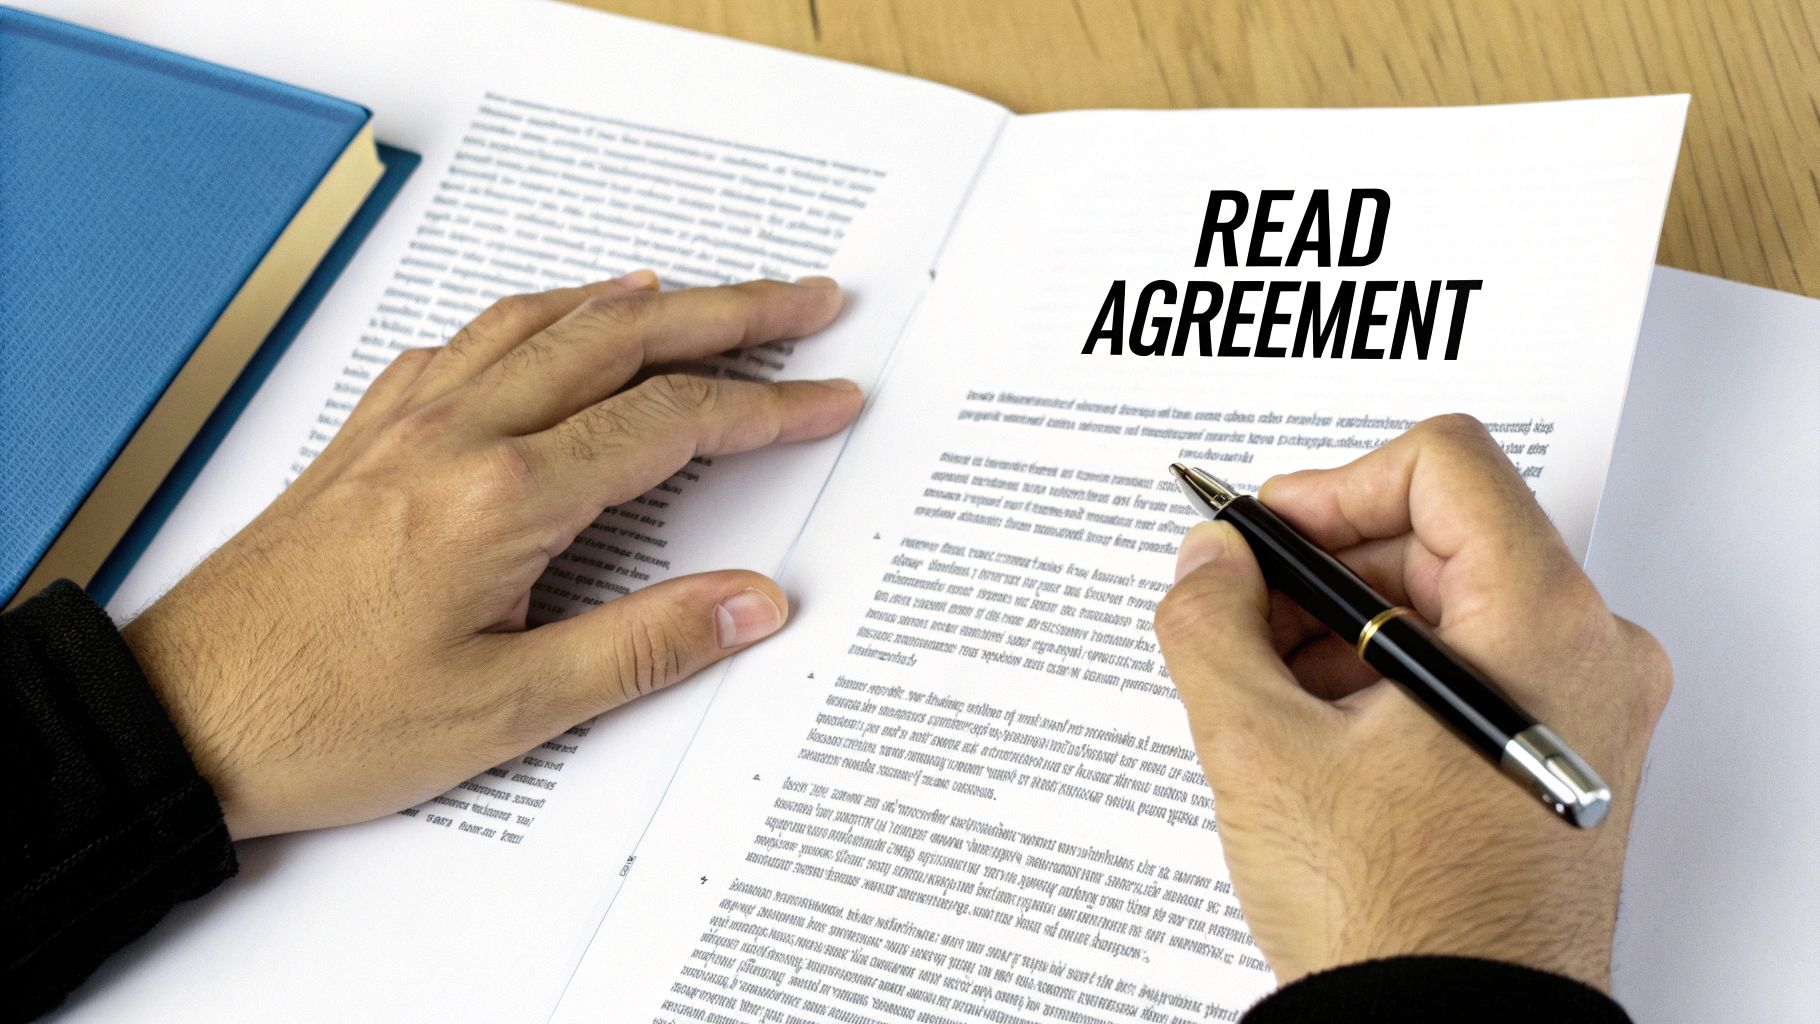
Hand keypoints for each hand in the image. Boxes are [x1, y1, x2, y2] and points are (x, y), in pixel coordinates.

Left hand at [122, 273, 862, 839]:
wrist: (180, 714)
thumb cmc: (327, 720)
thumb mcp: (506, 710)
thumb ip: (642, 646)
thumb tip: (753, 603)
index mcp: (504, 497)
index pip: (671, 424)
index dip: (767, 406)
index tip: (831, 397)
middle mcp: (458, 433)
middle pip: (622, 337)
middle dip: (730, 312)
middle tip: (808, 299)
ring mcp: (408, 422)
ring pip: (547, 321)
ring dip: (641, 300)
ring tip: (706, 296)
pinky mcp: (370, 435)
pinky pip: (474, 337)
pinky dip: (543, 313)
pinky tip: (557, 322)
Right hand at [1154, 414, 1670, 990]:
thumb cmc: (1395, 916)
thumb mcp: (1262, 751)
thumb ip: (1212, 626)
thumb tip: (1208, 562)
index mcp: (1542, 624)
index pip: (1442, 463)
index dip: (1331, 486)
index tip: (1265, 536)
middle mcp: (1589, 652)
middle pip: (1439, 536)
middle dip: (1322, 571)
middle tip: (1240, 616)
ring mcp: (1583, 708)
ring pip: (1447, 606)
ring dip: (1342, 629)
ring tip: (1267, 693)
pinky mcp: (1556, 752)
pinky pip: (1467, 667)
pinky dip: (1383, 678)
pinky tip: (1314, 734)